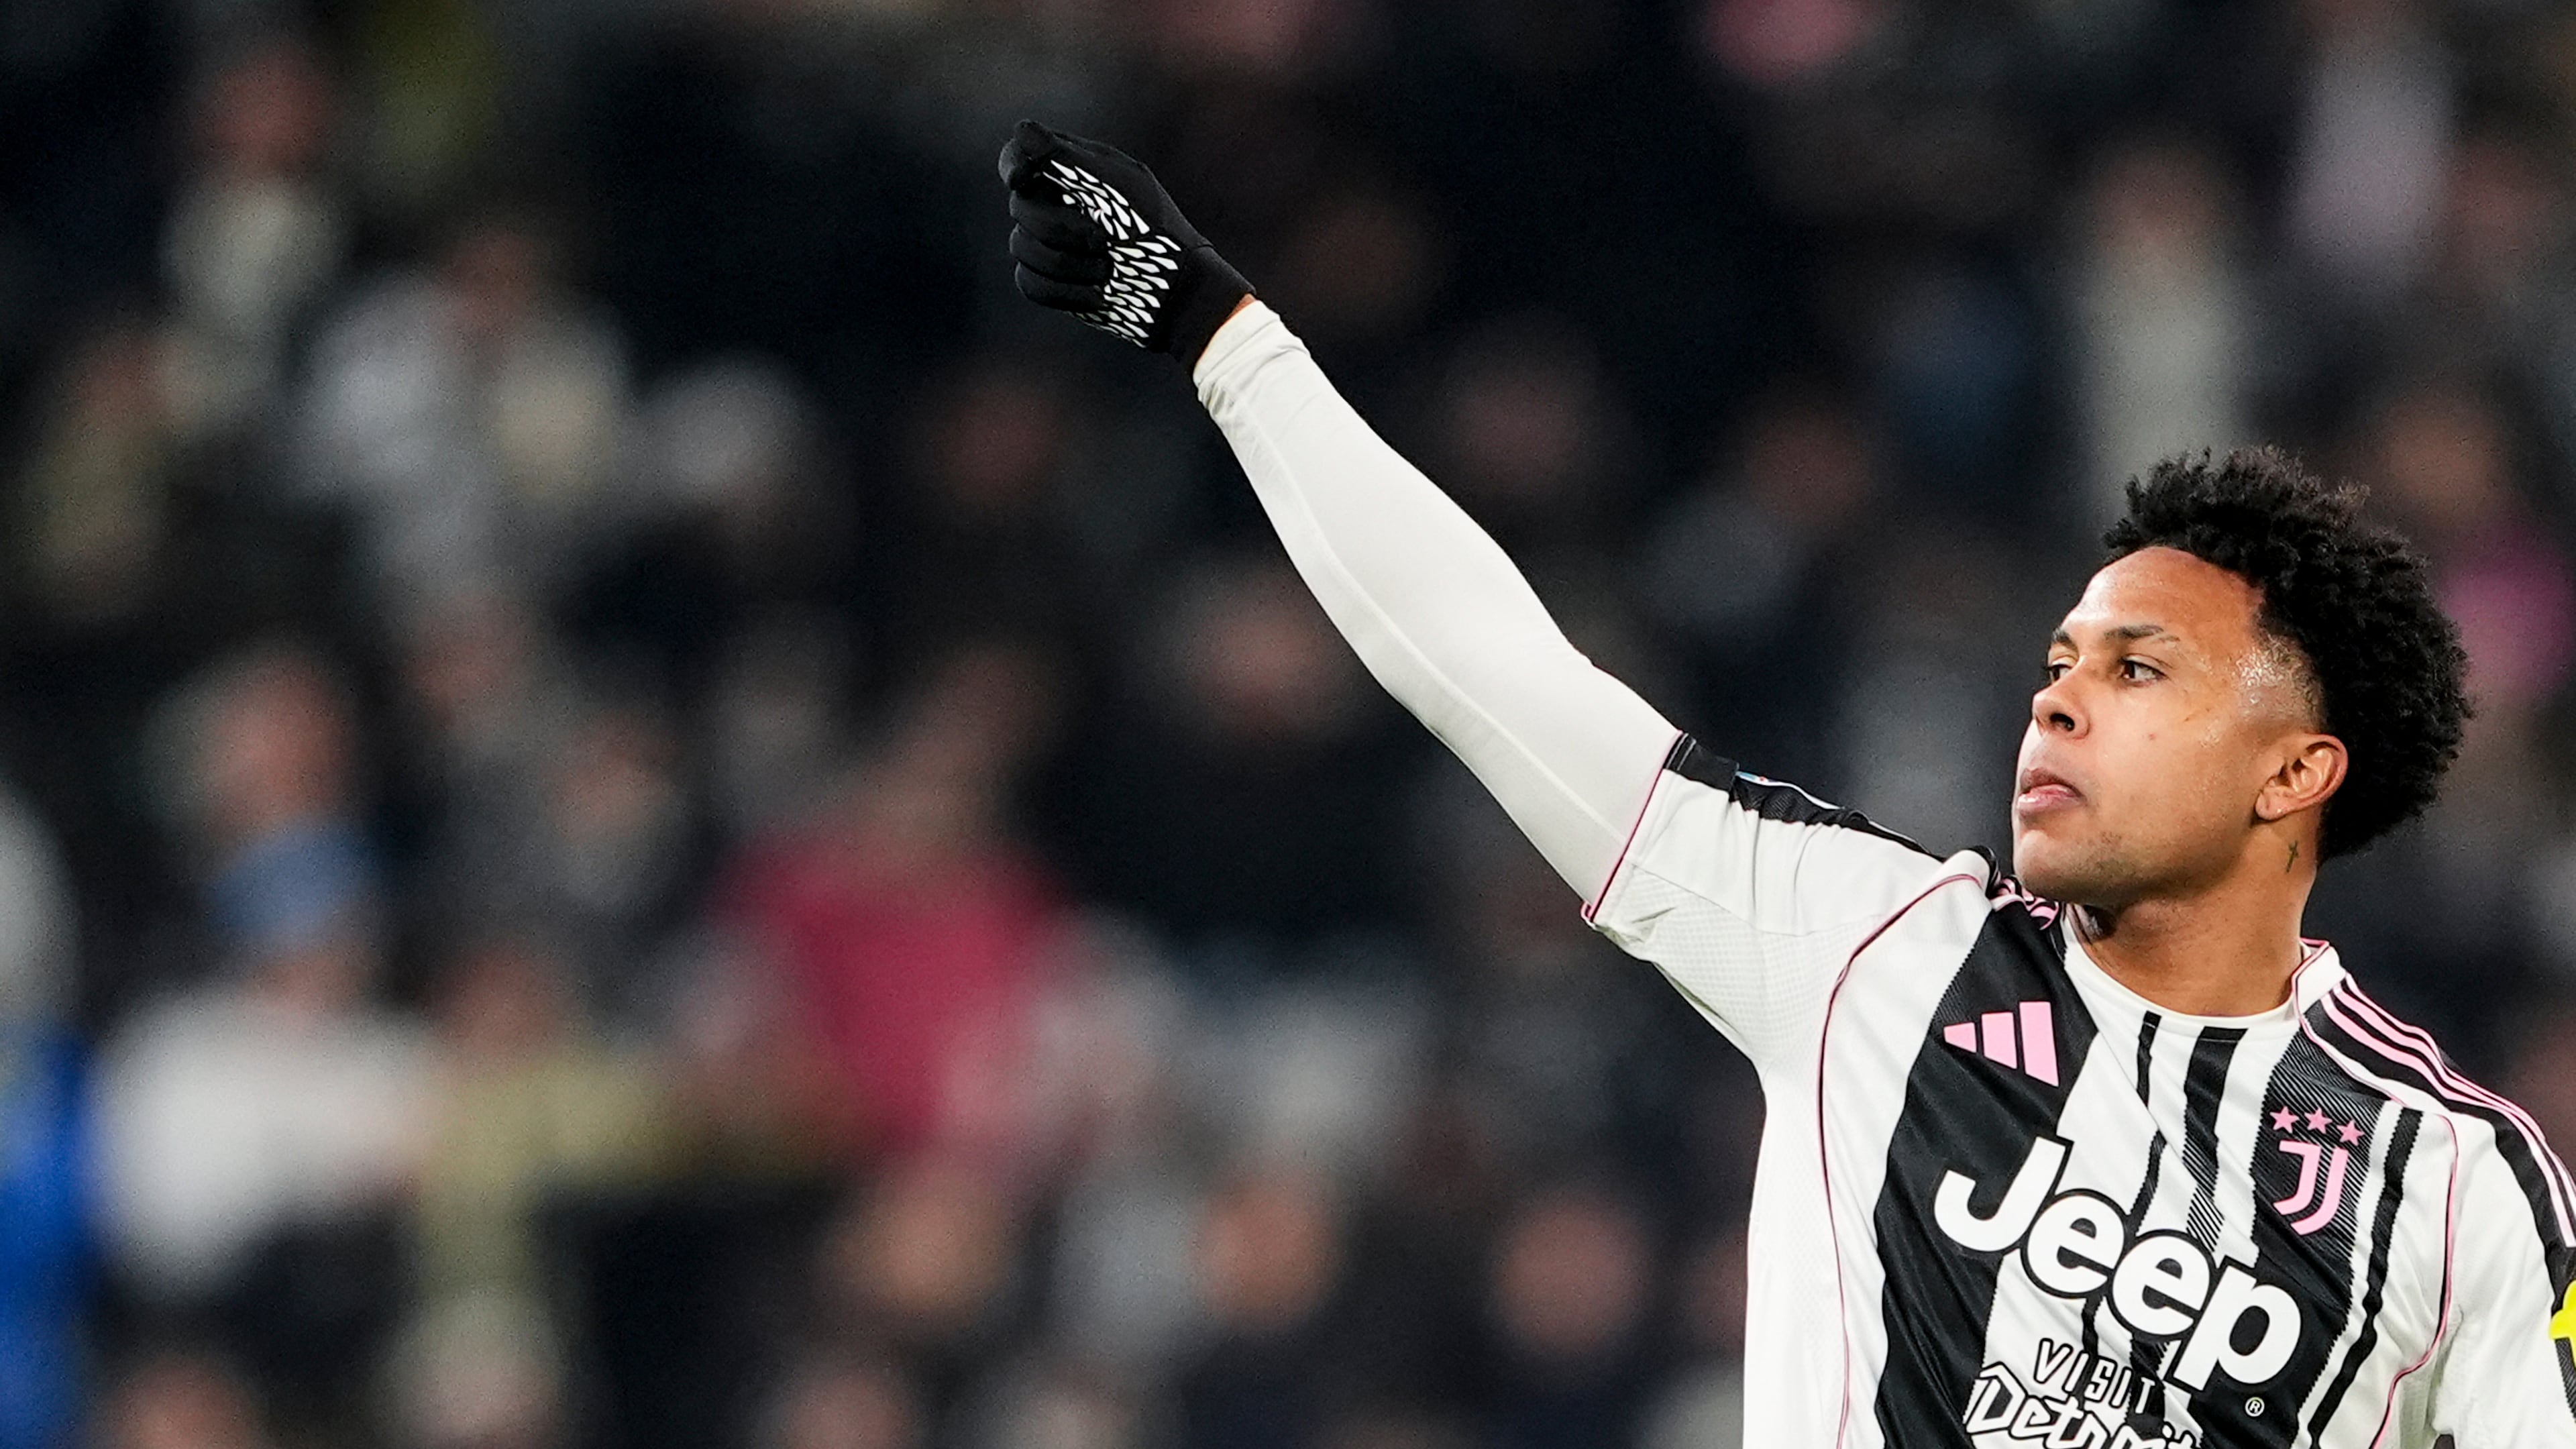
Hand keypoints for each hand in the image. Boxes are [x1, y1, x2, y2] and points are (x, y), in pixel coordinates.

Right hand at [998, 120, 1252, 361]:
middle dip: (1061, 228)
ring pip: (1020, 247)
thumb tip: (1022, 130)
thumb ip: (1067, 158)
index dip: (1012, 164)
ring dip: (1067, 264)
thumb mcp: (1115, 185)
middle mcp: (1055, 202)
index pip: (1019, 155)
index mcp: (1072, 170)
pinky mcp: (1050, 281)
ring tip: (1107, 269)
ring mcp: (1050, 243)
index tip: (1021, 179)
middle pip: (1020, 207)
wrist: (1175, 291)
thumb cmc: (1154, 231)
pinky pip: (1029, 283)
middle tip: (1104, 240)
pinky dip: (1065, 291)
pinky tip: (1098, 293)